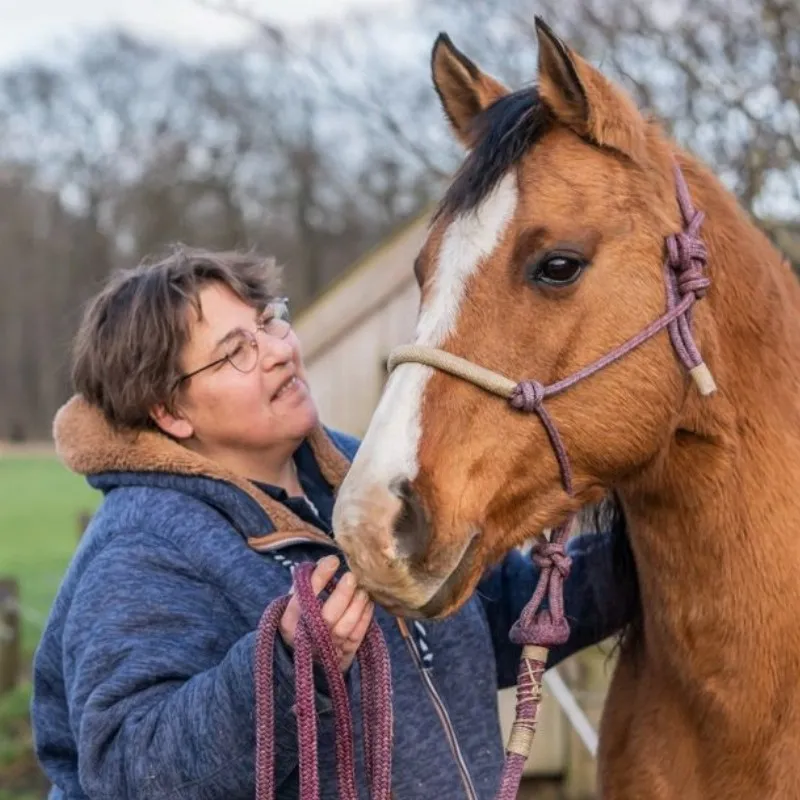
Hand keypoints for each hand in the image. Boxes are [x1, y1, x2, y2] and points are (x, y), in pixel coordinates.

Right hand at [279, 555, 374, 671]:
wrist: (307, 653)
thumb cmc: (303, 617)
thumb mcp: (297, 600)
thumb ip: (308, 582)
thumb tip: (329, 561)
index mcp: (290, 621)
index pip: (303, 598)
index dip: (319, 578)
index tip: (333, 560)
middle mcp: (308, 637)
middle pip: (327, 617)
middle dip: (342, 595)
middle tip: (352, 576)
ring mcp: (327, 649)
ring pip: (345, 628)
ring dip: (357, 605)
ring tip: (363, 589)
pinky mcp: (344, 655)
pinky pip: (357, 636)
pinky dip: (365, 617)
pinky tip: (368, 602)